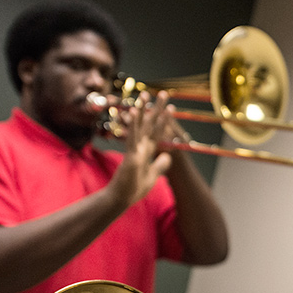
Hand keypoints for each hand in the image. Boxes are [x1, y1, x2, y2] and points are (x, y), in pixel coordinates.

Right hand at [108, 90, 173, 206]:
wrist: (121, 198)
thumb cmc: (134, 188)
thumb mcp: (152, 176)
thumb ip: (160, 165)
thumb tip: (168, 157)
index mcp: (147, 151)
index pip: (158, 132)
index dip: (165, 120)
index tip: (172, 108)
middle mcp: (141, 147)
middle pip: (150, 124)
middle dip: (157, 109)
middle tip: (164, 94)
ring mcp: (134, 149)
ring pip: (139, 126)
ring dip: (143, 110)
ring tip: (145, 95)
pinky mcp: (130, 155)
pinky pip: (132, 137)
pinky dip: (134, 125)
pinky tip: (133, 112)